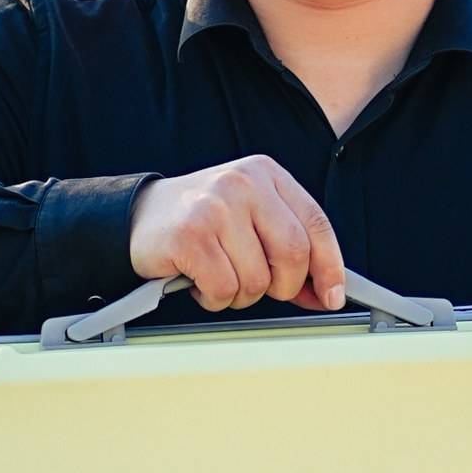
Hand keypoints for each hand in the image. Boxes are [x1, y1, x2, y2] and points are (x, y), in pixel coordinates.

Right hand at [128, 158, 346, 313]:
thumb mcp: (251, 220)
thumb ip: (287, 249)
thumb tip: (325, 292)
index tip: (332, 295)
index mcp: (265, 174)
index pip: (316, 223)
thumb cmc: (202, 222)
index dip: (330, 266)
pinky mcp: (190, 236)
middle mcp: (242, 184)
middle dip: (283, 285)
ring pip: (257, 279)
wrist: (139, 216)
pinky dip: (215, 298)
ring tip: (220, 275)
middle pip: (293, 253)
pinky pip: (223, 288)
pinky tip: (200, 281)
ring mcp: (215, 207)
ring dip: (241, 294)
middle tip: (261, 288)